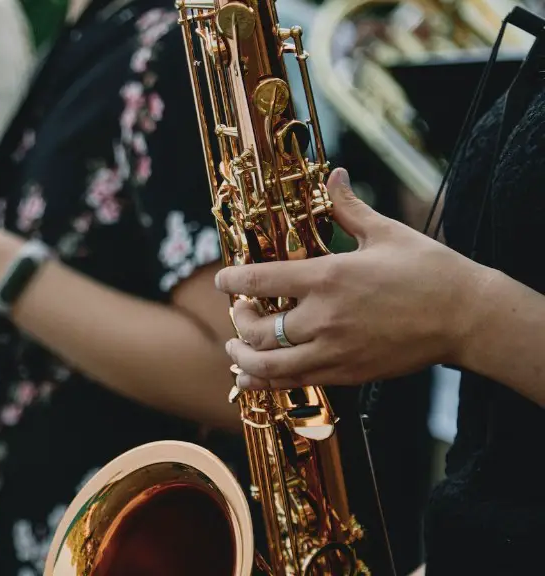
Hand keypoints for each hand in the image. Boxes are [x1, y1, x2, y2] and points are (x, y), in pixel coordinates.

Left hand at [214, 168, 491, 389]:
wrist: (467, 318)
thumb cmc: (429, 270)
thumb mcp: (386, 232)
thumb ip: (349, 208)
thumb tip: (334, 176)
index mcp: (328, 277)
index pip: (259, 280)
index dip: (231, 281)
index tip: (221, 280)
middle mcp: (324, 318)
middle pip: (256, 329)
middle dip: (237, 321)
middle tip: (238, 313)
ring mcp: (333, 351)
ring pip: (267, 365)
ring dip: (242, 359)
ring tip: (235, 349)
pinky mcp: (346, 374)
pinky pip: (293, 383)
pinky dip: (265, 382)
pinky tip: (251, 378)